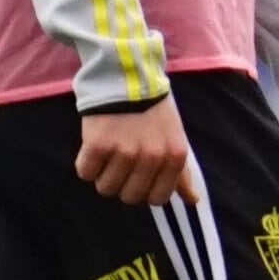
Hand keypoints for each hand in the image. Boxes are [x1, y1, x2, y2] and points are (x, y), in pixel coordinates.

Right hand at [74, 98, 198, 207]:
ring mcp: (124, 152)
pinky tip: (96, 145)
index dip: (144, 190)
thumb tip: (192, 201)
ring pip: (106, 188)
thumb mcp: (175, 139)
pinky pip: (86, 173)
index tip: (139, 176)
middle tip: (122, 162)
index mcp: (174, 157)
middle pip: (129, 197)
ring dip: (104, 174)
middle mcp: (152, 157)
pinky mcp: (98, 145)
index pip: (157, 199)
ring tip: (109, 152)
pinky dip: (87, 163)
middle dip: (123, 184)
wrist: (127, 79)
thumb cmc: (153, 112)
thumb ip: (182, 173)